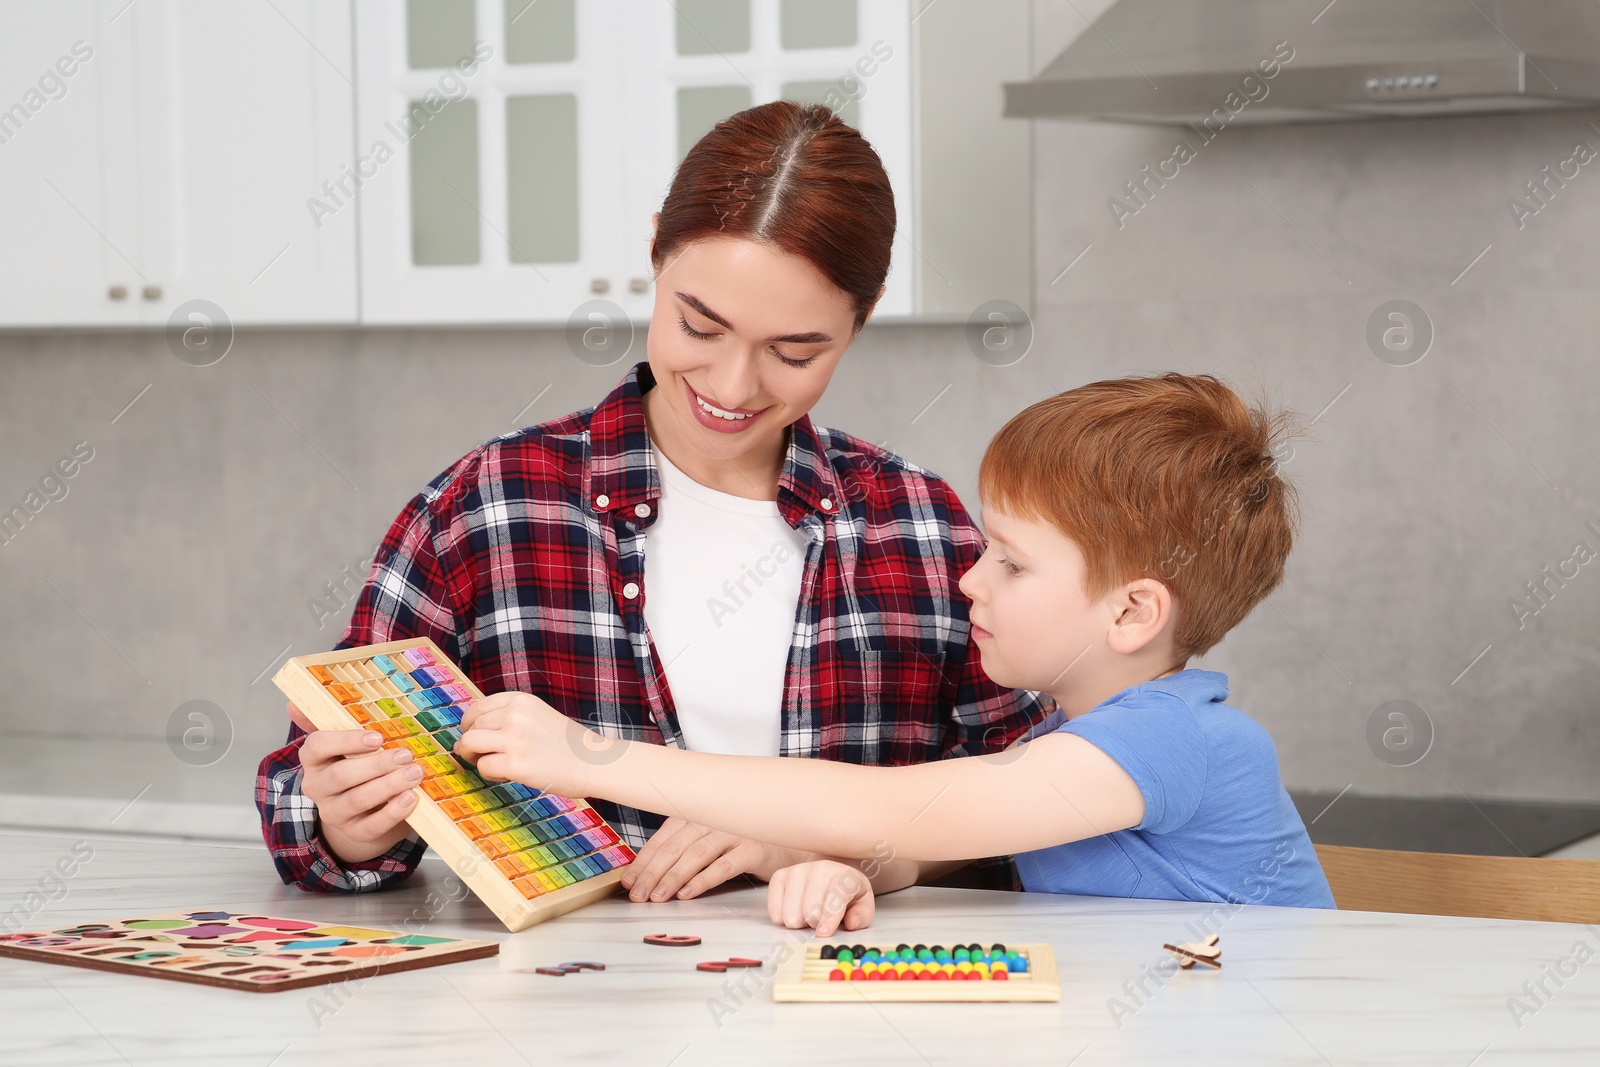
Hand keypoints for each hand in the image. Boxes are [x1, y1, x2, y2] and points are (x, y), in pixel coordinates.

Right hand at [288, 700, 416, 863]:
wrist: (362, 810)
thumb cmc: (356, 767)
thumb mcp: (343, 743)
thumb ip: (326, 721)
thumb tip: (293, 704)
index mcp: (313, 760)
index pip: (318, 747)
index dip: (347, 741)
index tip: (377, 737)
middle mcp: (317, 787)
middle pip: (341, 776)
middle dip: (376, 765)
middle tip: (405, 755)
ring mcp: (334, 813)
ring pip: (357, 800)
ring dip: (389, 785)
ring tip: (414, 773)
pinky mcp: (354, 832)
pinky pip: (372, 825)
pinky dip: (393, 812)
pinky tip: (410, 798)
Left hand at [455, 690, 605, 797]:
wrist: (592, 762)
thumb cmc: (568, 744)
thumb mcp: (539, 715)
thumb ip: (511, 718)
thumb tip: (472, 733)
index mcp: (521, 701)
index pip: (478, 706)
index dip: (469, 722)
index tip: (469, 733)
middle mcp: (515, 716)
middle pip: (472, 726)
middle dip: (470, 742)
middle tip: (479, 754)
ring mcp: (514, 739)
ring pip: (470, 743)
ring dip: (472, 756)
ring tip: (486, 764)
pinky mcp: (515, 764)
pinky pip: (484, 766)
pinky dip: (489, 773)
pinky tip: (505, 775)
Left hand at [622, 817, 810, 902]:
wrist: (794, 842)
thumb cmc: (747, 841)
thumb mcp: (713, 838)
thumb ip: (686, 845)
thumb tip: (650, 871)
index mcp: (700, 812)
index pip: (664, 836)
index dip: (644, 860)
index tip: (629, 882)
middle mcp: (716, 817)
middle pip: (676, 846)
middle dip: (652, 872)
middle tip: (637, 895)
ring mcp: (736, 830)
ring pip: (696, 854)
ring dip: (672, 878)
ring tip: (657, 898)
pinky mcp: (755, 848)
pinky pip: (724, 865)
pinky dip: (702, 880)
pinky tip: (687, 895)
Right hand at [767, 860, 875, 936]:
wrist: (829, 871)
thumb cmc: (846, 892)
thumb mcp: (862, 903)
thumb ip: (862, 915)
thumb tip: (851, 922)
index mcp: (843, 875)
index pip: (834, 897)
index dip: (829, 918)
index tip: (823, 933)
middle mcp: (819, 868)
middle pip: (809, 911)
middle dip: (815, 923)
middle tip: (820, 919)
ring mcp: (797, 870)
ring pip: (791, 914)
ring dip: (800, 922)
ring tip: (807, 913)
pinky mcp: (779, 876)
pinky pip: (775, 911)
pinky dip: (784, 918)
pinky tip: (794, 910)